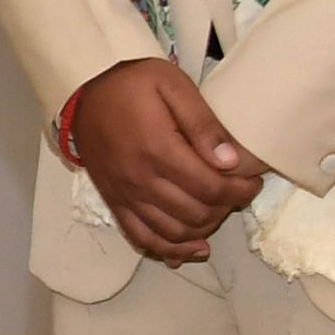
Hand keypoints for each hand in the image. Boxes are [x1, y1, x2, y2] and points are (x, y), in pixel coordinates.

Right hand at [73, 59, 264, 264]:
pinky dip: (171, 249)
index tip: (252, 181)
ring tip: (217, 208)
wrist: (82, 94)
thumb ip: (202, 122)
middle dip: (226, 207)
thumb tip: (230, 162)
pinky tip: (193, 247)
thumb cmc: (131, 85)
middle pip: (196, 214)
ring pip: (175, 232)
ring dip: (204, 228)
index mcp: (158, 148)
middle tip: (237, 191)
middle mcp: (141, 179)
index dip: (240, 191)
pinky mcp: (115, 202)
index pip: (211, 188)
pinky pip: (143, 238)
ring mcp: (126, 195)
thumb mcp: (171, 84)